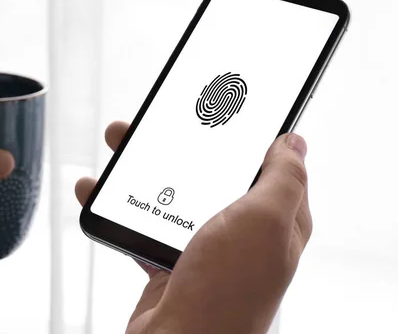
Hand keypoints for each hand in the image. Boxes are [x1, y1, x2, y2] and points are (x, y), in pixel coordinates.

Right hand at [75, 122, 311, 333]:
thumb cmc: (227, 291)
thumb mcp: (263, 222)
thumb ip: (283, 178)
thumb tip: (295, 142)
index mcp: (274, 220)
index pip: (269, 164)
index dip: (249, 132)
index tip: (225, 106)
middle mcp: (243, 232)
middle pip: (213, 172)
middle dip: (184, 143)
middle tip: (158, 120)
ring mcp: (206, 246)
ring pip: (175, 192)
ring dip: (145, 168)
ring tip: (118, 143)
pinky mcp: (172, 260)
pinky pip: (146, 222)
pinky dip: (123, 205)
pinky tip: (102, 190)